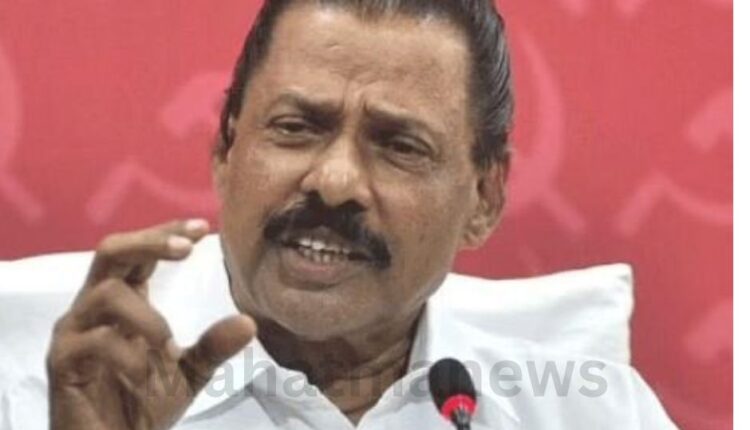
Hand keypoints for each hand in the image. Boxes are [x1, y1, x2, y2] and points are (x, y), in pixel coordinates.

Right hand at [46, 220, 255, 429]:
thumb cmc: (142, 405)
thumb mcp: (189, 373)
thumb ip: (214, 346)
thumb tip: (249, 322)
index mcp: (122, 302)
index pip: (139, 252)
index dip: (166, 233)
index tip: (203, 228)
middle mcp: (92, 308)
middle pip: (111, 251)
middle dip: (150, 242)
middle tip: (188, 248)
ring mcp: (73, 332)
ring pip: (105, 293)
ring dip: (147, 317)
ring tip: (168, 348)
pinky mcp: (61, 362)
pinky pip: (95, 341)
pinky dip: (130, 355)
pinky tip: (146, 375)